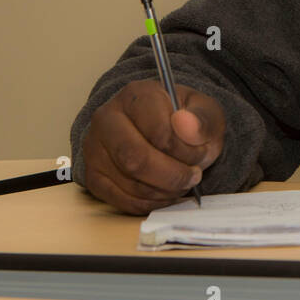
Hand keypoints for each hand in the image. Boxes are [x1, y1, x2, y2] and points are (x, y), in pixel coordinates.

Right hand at [81, 79, 224, 213]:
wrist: (163, 129)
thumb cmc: (184, 121)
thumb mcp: (206, 112)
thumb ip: (202, 119)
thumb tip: (185, 124)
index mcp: (136, 95)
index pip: (158, 131)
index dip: (184, 151)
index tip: (200, 155)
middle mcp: (107, 118)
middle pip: (135, 159)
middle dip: (171, 176)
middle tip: (193, 177)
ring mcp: (94, 147)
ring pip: (129, 183)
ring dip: (163, 191)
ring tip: (181, 183)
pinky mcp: (93, 175)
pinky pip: (121, 200)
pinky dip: (149, 204)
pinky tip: (165, 194)